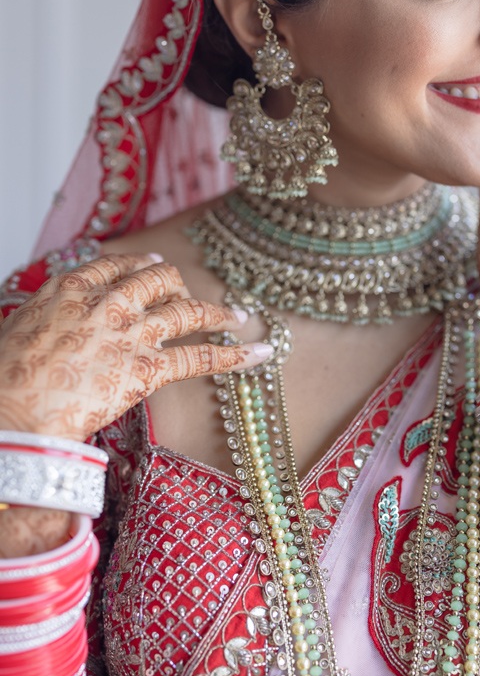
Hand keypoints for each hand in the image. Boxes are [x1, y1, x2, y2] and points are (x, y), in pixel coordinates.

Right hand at [0, 254, 268, 441]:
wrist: (12, 411)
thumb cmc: (4, 379)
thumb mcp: (16, 330)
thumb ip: (45, 318)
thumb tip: (53, 326)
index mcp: (69, 289)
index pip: (115, 265)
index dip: (139, 265)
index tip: (153, 265)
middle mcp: (107, 303)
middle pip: (156, 279)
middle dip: (177, 285)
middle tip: (188, 295)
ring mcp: (131, 333)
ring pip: (186, 310)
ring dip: (217, 311)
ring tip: (239, 315)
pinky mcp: (149, 368)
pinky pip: (201, 357)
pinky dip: (234, 355)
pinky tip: (259, 354)